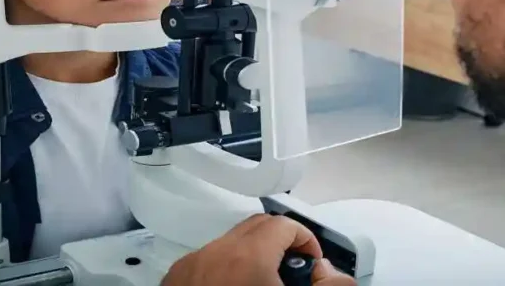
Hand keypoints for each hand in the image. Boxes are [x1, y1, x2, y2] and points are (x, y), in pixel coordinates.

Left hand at [161, 214, 356, 285]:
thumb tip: (329, 272)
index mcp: (248, 257)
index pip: (285, 225)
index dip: (306, 239)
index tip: (314, 264)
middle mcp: (216, 252)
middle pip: (257, 227)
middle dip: (281, 242)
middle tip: (294, 273)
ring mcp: (190, 265)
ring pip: (229, 242)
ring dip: (252, 255)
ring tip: (262, 285)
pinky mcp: (174, 278)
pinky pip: (206, 259)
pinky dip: (225, 267)